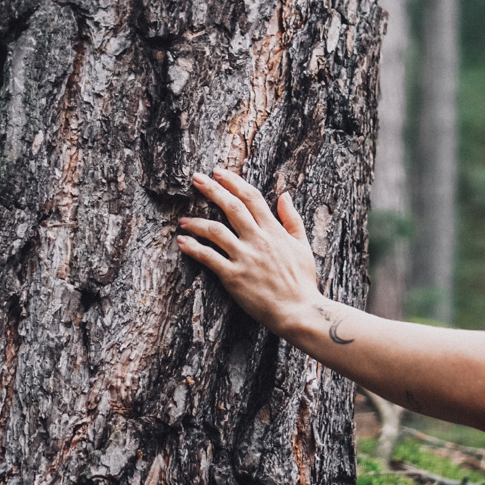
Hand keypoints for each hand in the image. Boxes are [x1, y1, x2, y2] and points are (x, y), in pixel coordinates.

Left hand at [178, 168, 321, 334]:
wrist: (299, 311)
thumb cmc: (302, 282)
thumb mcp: (302, 246)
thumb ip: (292, 219)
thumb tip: (285, 195)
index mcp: (274, 231)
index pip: (252, 198)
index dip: (234, 182)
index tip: (219, 173)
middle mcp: (258, 240)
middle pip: (231, 207)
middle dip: (212, 190)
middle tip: (196, 179)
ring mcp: (245, 258)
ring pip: (215, 231)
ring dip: (197, 222)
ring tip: (183, 220)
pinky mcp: (233, 277)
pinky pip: (209, 258)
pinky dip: (193, 248)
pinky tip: (182, 242)